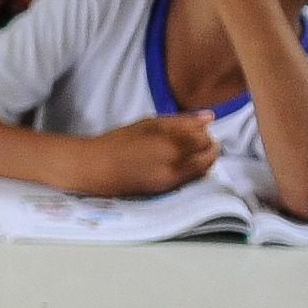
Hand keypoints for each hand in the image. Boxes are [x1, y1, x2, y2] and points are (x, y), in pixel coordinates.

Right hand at [74, 114, 219, 194]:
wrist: (97, 169)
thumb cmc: (118, 142)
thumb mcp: (149, 124)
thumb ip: (181, 120)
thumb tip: (210, 117)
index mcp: (172, 145)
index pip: (204, 138)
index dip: (202, 131)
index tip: (193, 128)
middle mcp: (177, 165)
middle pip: (208, 155)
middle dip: (206, 146)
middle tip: (194, 139)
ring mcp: (173, 180)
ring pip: (204, 169)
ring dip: (202, 158)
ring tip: (188, 150)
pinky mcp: (168, 190)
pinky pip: (192, 179)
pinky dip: (194, 169)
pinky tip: (181, 162)